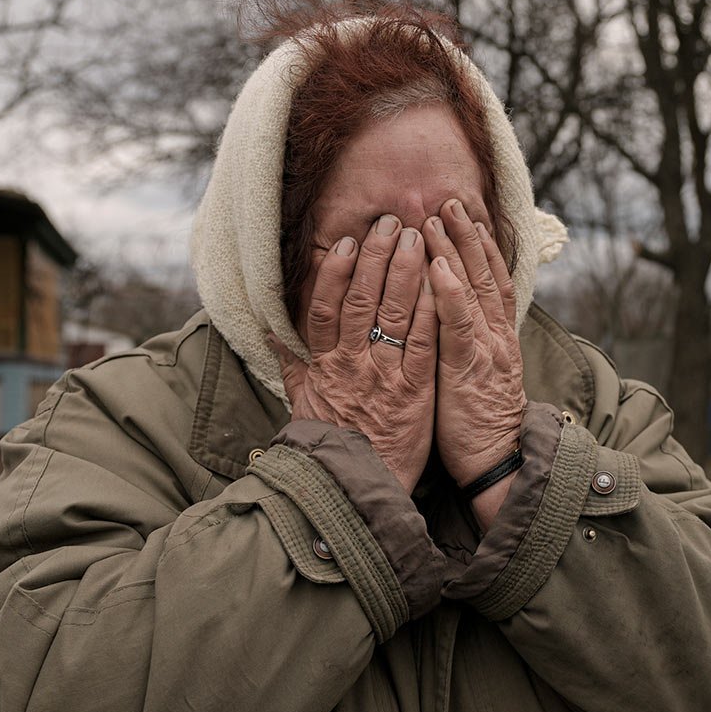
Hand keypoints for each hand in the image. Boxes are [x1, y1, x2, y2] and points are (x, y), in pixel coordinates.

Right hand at [272, 216, 437, 492]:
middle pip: (361, 300)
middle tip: (391, 222)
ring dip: (405, 271)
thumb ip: (292, 366)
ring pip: (393, 314)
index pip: (325, 308)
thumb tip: (271, 335)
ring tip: (417, 237)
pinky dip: (430, 310)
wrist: (358, 489)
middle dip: (377, 257)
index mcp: (324, 366)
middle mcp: (351, 366)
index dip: (336, 272)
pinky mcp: (415, 392)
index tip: (347, 242)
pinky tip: (440, 283)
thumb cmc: (333, 446)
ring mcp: (384, 377)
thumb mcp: (303, 405)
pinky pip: (422, 343)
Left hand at [423, 199, 525, 520]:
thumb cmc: (476, 422)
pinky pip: (459, 325)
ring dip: (454, 251)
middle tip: (448, 200)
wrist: (497, 460)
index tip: (464, 215)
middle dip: (465, 235)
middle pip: (484, 273)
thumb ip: (463, 342)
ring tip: (436, 219)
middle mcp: (495, 335)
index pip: (491, 281)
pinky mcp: (468, 368)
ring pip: (472, 289)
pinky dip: (450, 293)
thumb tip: (445, 317)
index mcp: (495, 337)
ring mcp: (484, 349)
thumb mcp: (473, 374)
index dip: (479, 246)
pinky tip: (438, 268)